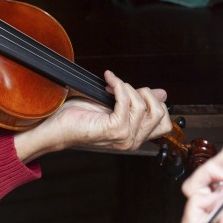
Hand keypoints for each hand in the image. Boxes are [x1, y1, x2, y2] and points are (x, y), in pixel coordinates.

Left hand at [14, 70, 172, 160]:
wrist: (58, 127)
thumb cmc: (81, 117)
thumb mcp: (116, 106)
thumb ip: (139, 101)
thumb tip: (162, 93)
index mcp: (135, 137)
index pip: (165, 124)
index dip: (156, 102)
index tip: (137, 92)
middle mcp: (133, 141)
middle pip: (159, 113)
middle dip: (144, 92)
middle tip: (124, 87)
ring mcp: (125, 138)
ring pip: (142, 104)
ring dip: (126, 87)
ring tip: (110, 85)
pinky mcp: (114, 130)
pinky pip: (126, 101)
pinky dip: (117, 85)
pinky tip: (107, 81)